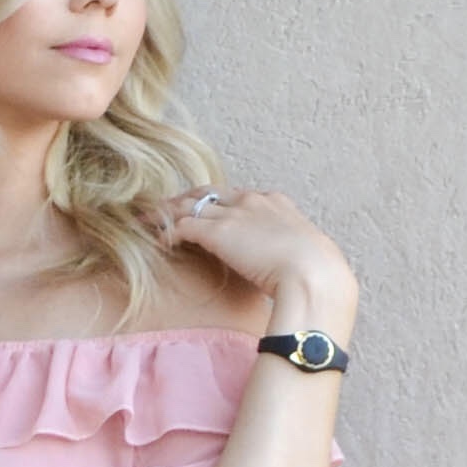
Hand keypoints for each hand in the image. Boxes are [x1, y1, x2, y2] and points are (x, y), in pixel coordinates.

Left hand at [154, 184, 359, 339]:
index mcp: (274, 202)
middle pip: (207, 193)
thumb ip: (291, 253)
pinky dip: (167, 233)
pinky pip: (182, 227)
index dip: (215, 202)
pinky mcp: (217, 232)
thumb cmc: (318, 271)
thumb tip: (293, 268)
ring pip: (189, 206)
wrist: (314, 273)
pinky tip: (158, 242)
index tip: (203, 210)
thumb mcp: (306, 253)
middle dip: (184, 200)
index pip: (235, 195)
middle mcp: (251, 201)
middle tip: (166, 209)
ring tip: (149, 222)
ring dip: (167, 214)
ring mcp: (233, 214)